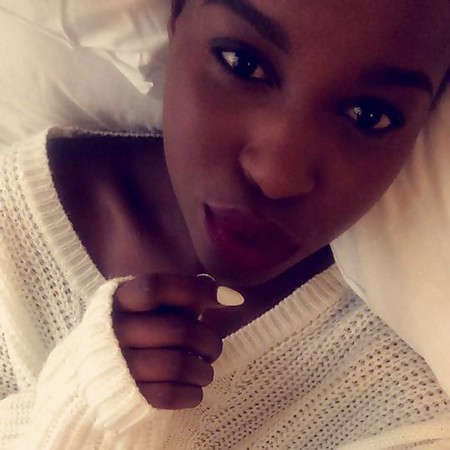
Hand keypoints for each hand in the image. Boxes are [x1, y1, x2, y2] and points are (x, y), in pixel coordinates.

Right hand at [113, 273, 226, 409]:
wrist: (95, 374)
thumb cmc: (138, 331)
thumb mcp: (155, 306)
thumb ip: (186, 296)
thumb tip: (231, 296)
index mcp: (120, 299)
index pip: (157, 287)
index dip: (197, 290)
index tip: (232, 300)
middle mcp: (114, 329)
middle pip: (179, 330)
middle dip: (209, 341)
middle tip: (213, 348)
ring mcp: (118, 365)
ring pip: (178, 365)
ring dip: (203, 370)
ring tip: (205, 369)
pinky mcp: (125, 397)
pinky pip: (169, 396)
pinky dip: (192, 393)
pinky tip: (195, 389)